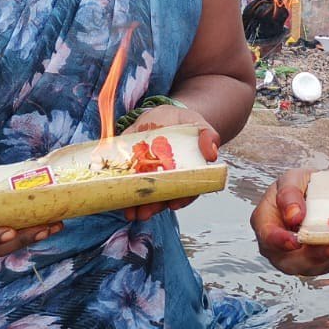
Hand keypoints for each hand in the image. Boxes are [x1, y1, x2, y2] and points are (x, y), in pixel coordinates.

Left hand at [123, 104, 217, 221]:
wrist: (162, 115)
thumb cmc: (184, 124)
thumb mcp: (198, 125)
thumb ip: (208, 136)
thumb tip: (211, 154)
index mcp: (184, 173)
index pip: (185, 192)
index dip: (181, 199)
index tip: (174, 204)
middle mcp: (165, 179)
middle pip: (161, 198)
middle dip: (153, 207)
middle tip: (144, 213)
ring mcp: (147, 174)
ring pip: (143, 194)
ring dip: (136, 205)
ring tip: (129, 212)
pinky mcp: (130, 166)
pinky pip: (124, 181)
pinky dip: (120, 190)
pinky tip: (116, 198)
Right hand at [252, 168, 328, 276]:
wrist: (322, 192)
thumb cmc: (302, 184)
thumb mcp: (293, 178)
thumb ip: (289, 193)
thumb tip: (293, 216)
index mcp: (263, 221)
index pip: (267, 236)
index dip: (280, 241)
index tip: (295, 241)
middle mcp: (273, 245)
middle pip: (286, 260)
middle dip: (309, 255)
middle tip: (328, 246)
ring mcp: (292, 257)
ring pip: (307, 266)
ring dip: (324, 257)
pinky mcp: (313, 263)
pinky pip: (322, 265)